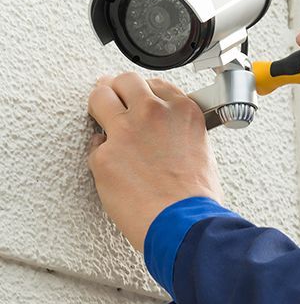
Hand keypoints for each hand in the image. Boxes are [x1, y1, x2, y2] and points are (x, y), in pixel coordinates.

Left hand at [87, 73, 224, 250]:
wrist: (184, 223)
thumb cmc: (197, 196)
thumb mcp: (201, 149)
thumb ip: (179, 130)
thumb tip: (164, 133)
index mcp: (183, 111)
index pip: (156, 84)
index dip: (144, 91)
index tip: (139, 98)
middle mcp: (154, 113)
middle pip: (125, 81)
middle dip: (117, 88)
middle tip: (113, 96)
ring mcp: (126, 131)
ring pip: (99, 97)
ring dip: (99, 104)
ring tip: (98, 111)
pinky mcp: (103, 156)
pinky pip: (94, 145)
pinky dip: (101, 153)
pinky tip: (112, 164)